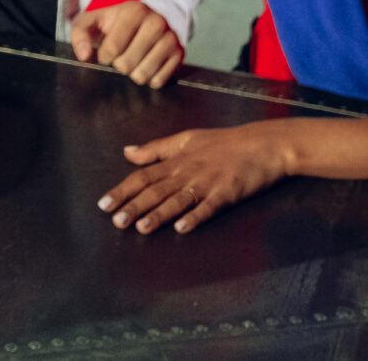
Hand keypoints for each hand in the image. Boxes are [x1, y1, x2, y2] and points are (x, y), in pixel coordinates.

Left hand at [69, 0, 185, 88]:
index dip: (104, 56)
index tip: (107, 50)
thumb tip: (84, 56)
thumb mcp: (94, 20)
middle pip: (126, 64)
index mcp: (134, 11)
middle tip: (122, 54)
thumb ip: (80, 33)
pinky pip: (159, 81)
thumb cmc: (116, 22)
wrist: (150, 16)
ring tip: (134, 60)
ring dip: (133, 73)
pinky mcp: (180, 54)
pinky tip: (147, 65)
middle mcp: (156, 23)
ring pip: (143, 75)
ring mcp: (170, 39)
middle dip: (118, 64)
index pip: (112, 49)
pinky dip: (149, 78)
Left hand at [97, 122, 296, 234]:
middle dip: (134, 205)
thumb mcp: (187, 139)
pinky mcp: (228, 192)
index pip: (143, 175)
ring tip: (141, 227)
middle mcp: (188, 171)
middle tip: (116, 221)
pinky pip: (209, 207)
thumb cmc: (224, 142)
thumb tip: (127, 152)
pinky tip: (182, 227)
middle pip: (156, 190)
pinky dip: (195, 216)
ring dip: (159, 214)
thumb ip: (156, 149)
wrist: (263, 144)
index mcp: (177, 160)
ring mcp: (208, 182)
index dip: (123, 190)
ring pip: (178, 199)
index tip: (104, 203)